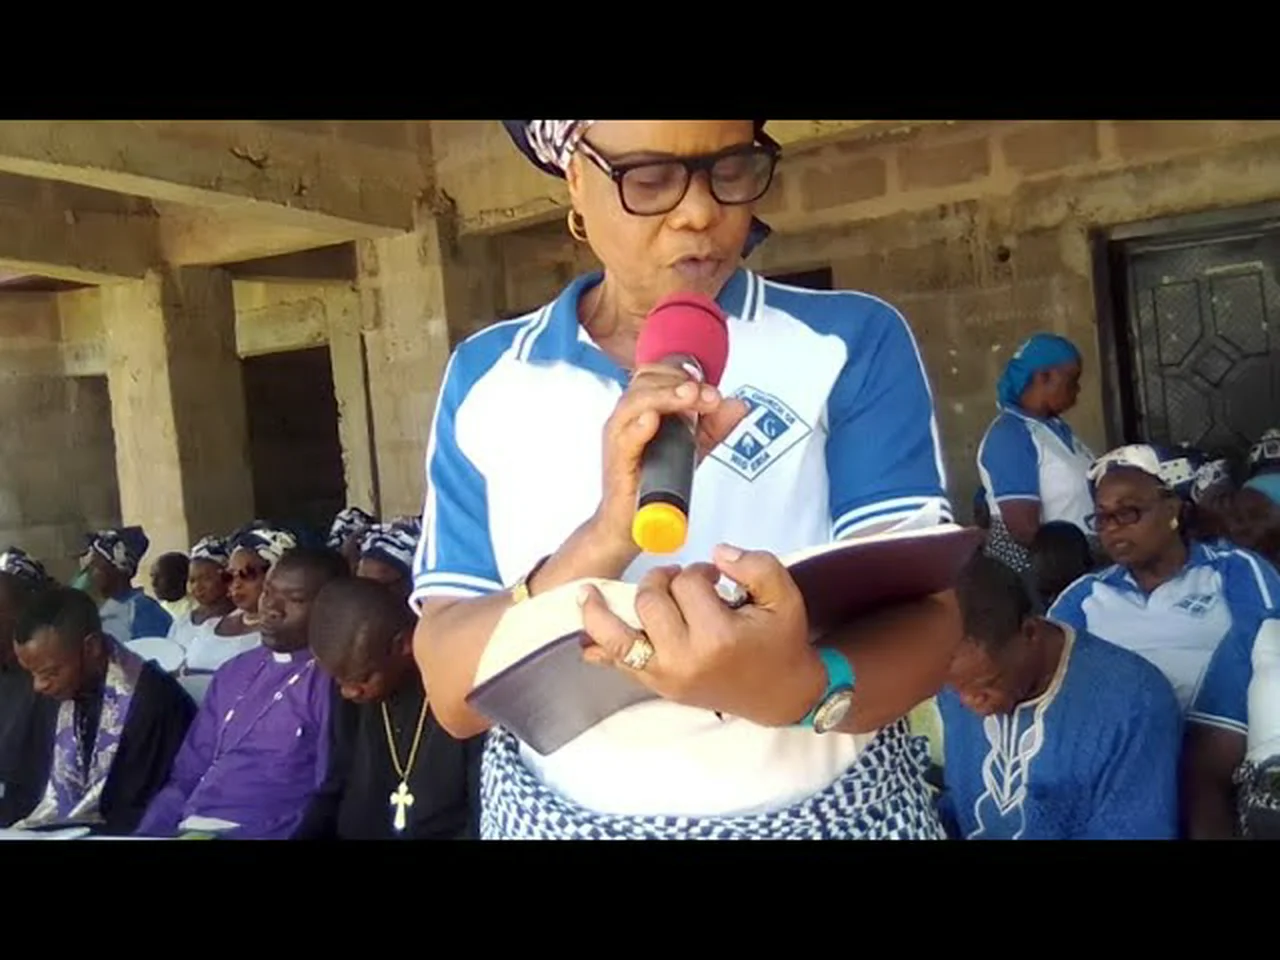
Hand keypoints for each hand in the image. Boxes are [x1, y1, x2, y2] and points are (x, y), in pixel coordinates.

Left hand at [579, 545, 826, 726]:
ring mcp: (667, 676)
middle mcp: (686, 659)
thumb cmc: (780, 643)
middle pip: (651, 601)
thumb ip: (755, 565)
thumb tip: (717, 553)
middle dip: (662, 580)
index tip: (714, 578)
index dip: (700, 571)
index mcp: (718, 637)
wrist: (781, 694)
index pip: (689, 584)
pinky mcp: (659, 686)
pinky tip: (586, 635)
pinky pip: (619, 665)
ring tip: (588, 592)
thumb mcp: (784, 597)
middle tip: (679, 581)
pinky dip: (599, 649)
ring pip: (619, 637)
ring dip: (601, 612)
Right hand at [592, 366, 747, 552]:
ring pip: (634, 403)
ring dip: (664, 396)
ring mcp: (619, 439)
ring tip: (690, 396)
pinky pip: (624, 439)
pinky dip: (637, 427)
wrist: (630, 523)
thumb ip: (714, 426)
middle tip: (708, 395)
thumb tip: (739, 405)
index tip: (707, 382)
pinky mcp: (617, 463)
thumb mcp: (691, 447)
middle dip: (680, 382)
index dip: (681, 371)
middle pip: (645, 382)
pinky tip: (651, 420)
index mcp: (641, 407)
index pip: (655, 373)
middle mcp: (627, 418)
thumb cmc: (654, 480)